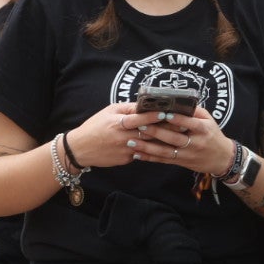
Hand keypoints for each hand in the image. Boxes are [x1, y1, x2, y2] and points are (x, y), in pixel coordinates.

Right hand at [63, 101, 182, 169]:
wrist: (80, 149)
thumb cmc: (95, 126)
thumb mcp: (108, 111)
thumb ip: (127, 108)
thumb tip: (144, 103)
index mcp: (118, 123)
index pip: (138, 118)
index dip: (153, 116)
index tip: (166, 112)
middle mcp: (123, 137)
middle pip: (148, 132)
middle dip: (165, 129)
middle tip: (183, 124)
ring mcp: (125, 150)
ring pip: (149, 145)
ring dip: (164, 140)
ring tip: (179, 136)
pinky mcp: (126, 159)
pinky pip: (142, 153)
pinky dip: (152, 149)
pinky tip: (165, 146)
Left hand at [130, 106, 235, 174]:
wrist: (221, 159)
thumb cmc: (213, 135)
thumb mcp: (209, 120)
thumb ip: (194, 111)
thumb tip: (177, 100)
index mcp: (203, 130)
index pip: (190, 124)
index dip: (177, 119)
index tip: (164, 114)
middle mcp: (195, 143)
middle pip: (174, 138)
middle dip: (156, 132)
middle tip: (140, 125)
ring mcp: (187, 155)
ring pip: (165, 152)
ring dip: (147, 147)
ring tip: (132, 141)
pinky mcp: (180, 162)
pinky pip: (163, 160)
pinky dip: (149, 158)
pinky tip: (136, 154)